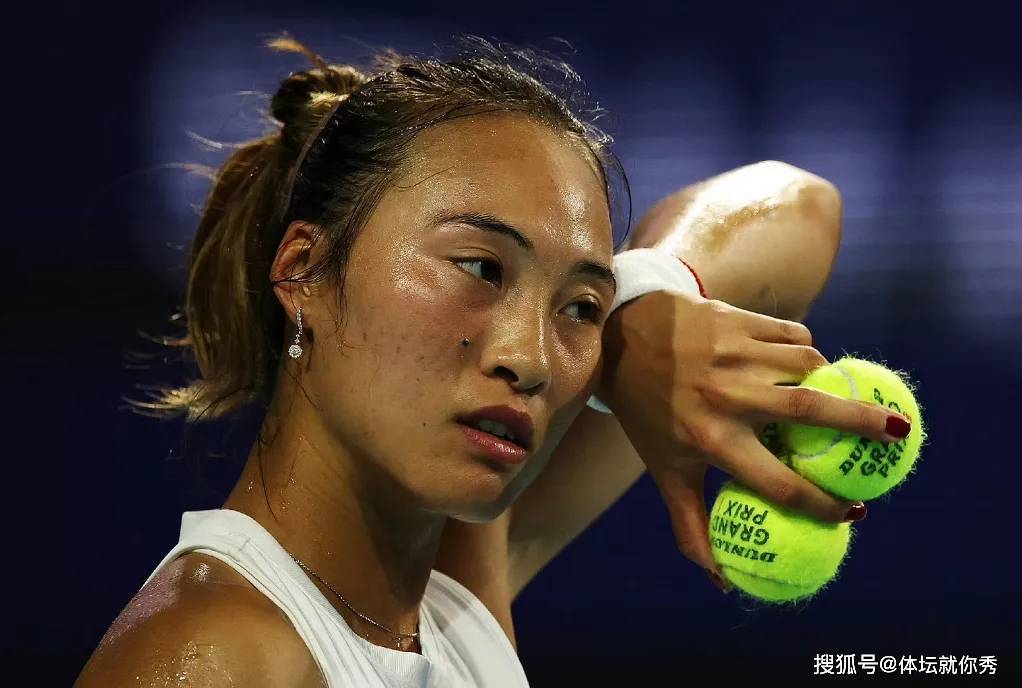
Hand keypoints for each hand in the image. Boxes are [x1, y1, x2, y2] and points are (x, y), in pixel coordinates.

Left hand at [597, 290, 912, 588]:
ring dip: (831, 382)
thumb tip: (724, 583)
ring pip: (809, 365)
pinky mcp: (737, 320)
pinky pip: (794, 335)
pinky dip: (808, 350)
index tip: (854, 514)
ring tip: (841, 399)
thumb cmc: (649, 414)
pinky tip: (806, 364)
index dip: (823, 505)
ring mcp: (734, 354)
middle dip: (863, 425)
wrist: (621, 342)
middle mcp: (726, 397)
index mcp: (710, 441)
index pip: (779, 484)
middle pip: (810, 413)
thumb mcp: (665, 470)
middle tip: (900, 435)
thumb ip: (691, 525)